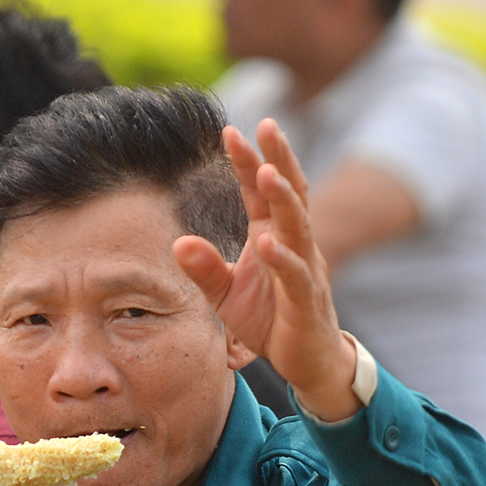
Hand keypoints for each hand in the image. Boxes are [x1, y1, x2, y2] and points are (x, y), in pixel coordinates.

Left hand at [173, 118, 359, 420]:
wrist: (306, 360)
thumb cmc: (269, 319)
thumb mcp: (226, 293)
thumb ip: (205, 267)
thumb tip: (178, 243)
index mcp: (271, 234)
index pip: (260, 191)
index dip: (247, 161)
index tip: (229, 131)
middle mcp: (293, 244)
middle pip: (288, 193)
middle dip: (277, 159)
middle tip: (267, 125)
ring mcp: (304, 270)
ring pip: (297, 227)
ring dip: (282, 199)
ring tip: (266, 173)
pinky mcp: (307, 302)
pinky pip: (296, 276)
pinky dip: (283, 258)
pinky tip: (268, 242)